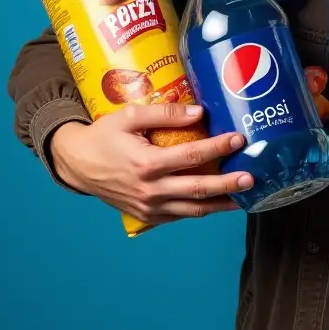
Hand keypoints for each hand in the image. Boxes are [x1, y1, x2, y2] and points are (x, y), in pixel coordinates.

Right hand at [50, 103, 253, 224]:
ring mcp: (148, 207)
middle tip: (252, 178)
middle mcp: (150, 190)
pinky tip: (218, 203)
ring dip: (220, 205)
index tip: (239, 139)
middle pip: (197, 189)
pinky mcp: (146, 216)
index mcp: (146, 163)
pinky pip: (179, 216)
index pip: (191, 156)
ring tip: (245, 198)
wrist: (76, 164)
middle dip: (228, 184)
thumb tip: (199, 112)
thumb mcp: (129, 116)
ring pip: (192, 210)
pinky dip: (200, 210)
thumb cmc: (104, 135)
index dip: (218, 148)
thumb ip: (164, 113)